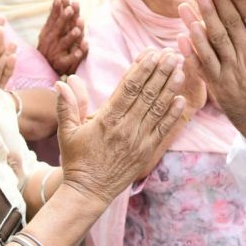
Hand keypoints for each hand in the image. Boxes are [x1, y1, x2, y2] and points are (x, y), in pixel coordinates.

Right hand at [37, 0, 88, 74]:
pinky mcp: (62, 64)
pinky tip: (81, 51)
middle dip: (64, 18)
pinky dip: (75, 55)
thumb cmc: (49, 46)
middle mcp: (53, 40)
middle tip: (70, 9)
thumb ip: (54, 16)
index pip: (54, 17)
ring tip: (77, 30)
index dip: (57, 8)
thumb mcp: (49, 30)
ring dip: (71, 36)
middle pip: (59, 27)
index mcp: (50, 31)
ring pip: (65, 43)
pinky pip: (69, 60)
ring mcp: (57, 51)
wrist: (43, 68)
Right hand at [56, 51, 185, 203]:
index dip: (141, 69)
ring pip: (157, 109)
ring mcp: (138, 141)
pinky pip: (163, 130)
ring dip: (170, 88)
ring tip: (180, 69)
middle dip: (161, 72)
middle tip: (172, 54)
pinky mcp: (147, 153)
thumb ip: (68, 105)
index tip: (151, 53)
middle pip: (147, 94)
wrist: (88, 192)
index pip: (128, 88)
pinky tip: (181, 100)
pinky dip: (173, 115)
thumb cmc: (76, 159)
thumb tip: (64, 82)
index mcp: (106, 119)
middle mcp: (125, 128)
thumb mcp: (67, 131)